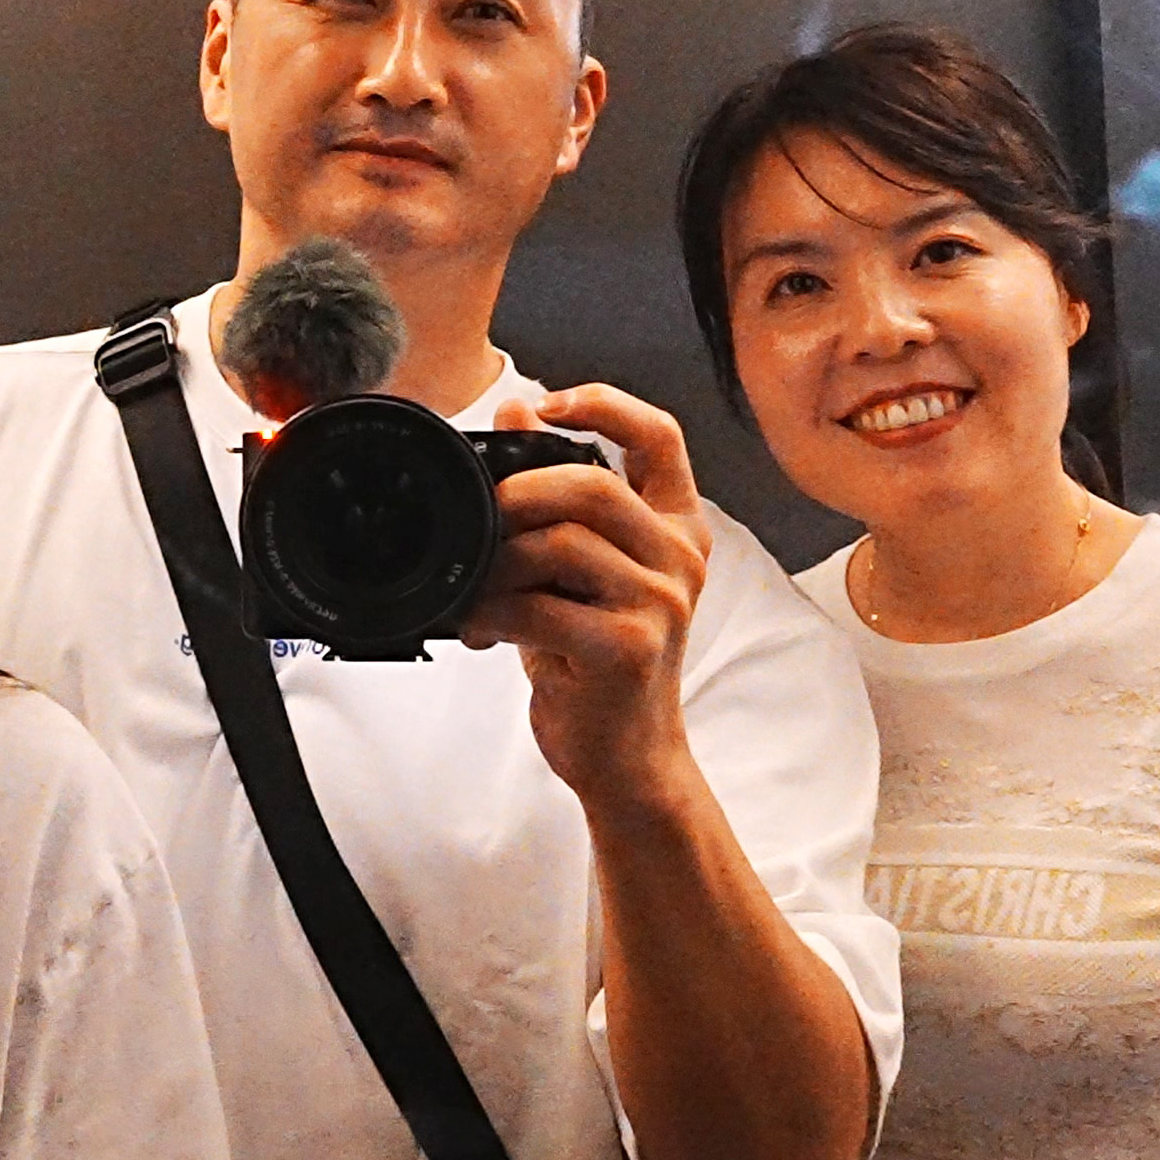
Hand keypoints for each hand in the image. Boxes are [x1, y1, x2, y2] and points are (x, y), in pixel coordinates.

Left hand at [459, 383, 713, 812]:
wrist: (626, 754)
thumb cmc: (599, 658)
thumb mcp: (581, 569)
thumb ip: (559, 494)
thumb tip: (514, 411)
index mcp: (677, 527)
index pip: (660, 436)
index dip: (603, 404)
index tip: (546, 405)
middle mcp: (681, 558)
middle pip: (592, 487)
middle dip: (518, 494)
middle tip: (483, 518)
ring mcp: (661, 604)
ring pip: (560, 545)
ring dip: (496, 564)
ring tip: (478, 590)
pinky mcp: (629, 648)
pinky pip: (540, 607)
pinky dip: (493, 613)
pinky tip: (482, 629)